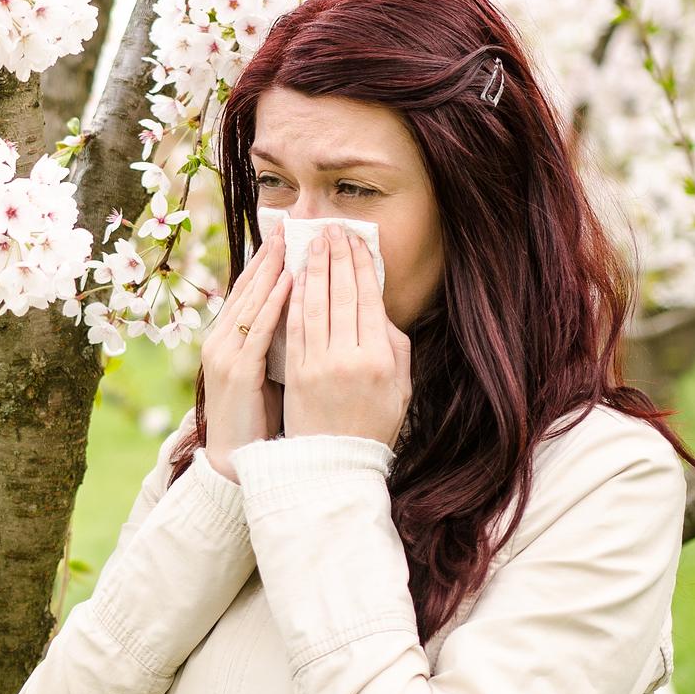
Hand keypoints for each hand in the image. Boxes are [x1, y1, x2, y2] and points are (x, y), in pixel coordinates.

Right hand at [200, 228, 291, 481]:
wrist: (236, 460)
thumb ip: (280, 340)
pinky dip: (272, 304)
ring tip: (290, 242)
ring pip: (251, 302)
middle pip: (247, 287)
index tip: (287, 234)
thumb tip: (307, 313)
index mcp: (229, 339)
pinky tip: (287, 283)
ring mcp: (226, 354)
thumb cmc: (259, 417)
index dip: (267, 261)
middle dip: (269, 255)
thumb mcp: (269, 370)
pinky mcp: (237, 371)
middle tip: (289, 224)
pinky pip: (257, 330)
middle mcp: (222, 340)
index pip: (250, 290)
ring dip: (271, 270)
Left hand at [283, 224, 411, 447]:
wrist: (335, 464)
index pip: (369, 299)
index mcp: (381, 360)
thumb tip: (378, 307)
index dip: (361, 265)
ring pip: (316, 304)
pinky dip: (295, 297)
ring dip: (314, 268)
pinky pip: (295, 325)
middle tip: (333, 229)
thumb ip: (395, 346)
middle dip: (337, 257)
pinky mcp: (296, 372)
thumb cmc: (372, 424)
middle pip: (342, 294)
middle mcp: (350, 358)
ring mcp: (320, 364)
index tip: (356, 240)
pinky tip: (294, 275)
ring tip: (313, 242)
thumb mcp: (400, 387)